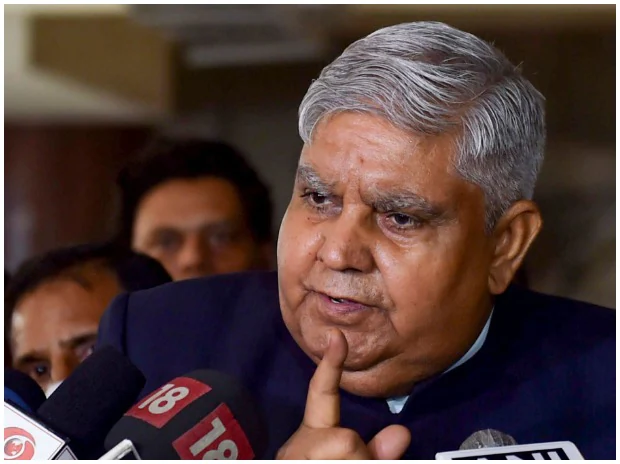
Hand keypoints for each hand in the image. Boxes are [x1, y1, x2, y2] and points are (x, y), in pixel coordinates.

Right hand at [276, 328, 410, 458]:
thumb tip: (402, 432)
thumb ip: (375, 453)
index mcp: (313, 438)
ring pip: (347, 450)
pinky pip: (342, 461)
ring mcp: (291, 457)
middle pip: (347, 439)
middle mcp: (296, 445)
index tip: (337, 335)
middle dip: (359, 458)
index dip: (331, 364)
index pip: (322, 395)